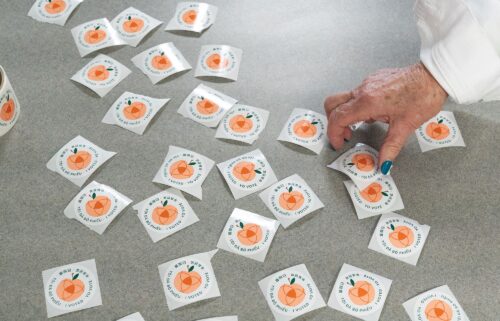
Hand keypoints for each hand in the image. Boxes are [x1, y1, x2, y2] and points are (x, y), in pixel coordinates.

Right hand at [324, 63, 447, 173]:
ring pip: (344, 99)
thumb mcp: (405, 127)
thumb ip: (390, 147)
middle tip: (344, 135)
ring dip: (347, 115)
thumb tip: (383, 163)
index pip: (337, 118)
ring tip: (361, 125)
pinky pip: (357, 94)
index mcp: (367, 102)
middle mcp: (363, 90)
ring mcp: (367, 83)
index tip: (339, 143)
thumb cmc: (422, 96)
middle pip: (332, 104)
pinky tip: (374, 113)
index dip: (334, 134)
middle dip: (333, 122)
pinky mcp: (373, 80)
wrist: (434, 76)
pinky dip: (358, 106)